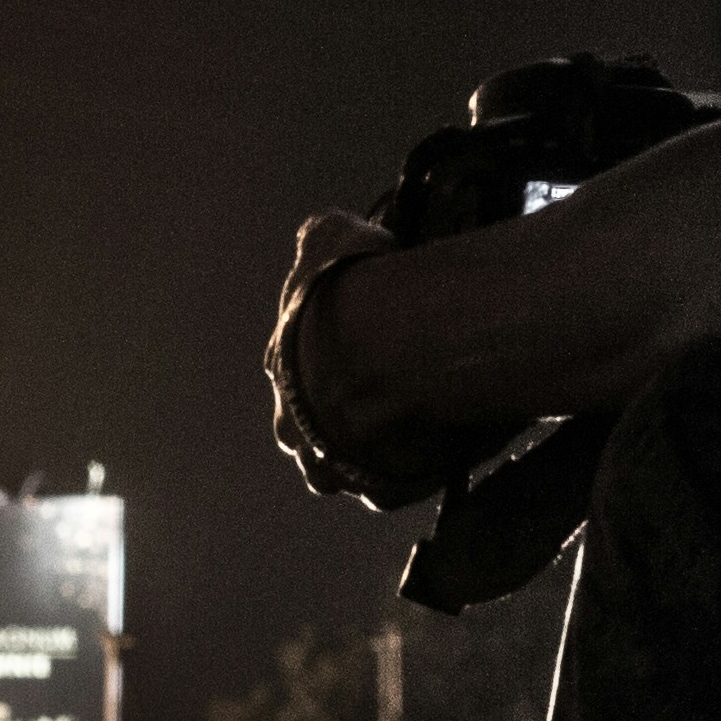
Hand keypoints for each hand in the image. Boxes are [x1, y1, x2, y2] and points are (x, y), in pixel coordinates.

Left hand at [267, 212, 437, 505]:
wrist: (393, 352)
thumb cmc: (358, 291)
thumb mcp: (332, 236)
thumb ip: (322, 234)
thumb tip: (324, 228)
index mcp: (284, 366)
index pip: (296, 368)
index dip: (327, 357)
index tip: (361, 346)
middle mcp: (295, 425)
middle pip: (312, 428)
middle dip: (339, 415)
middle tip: (386, 391)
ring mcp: (334, 465)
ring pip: (345, 469)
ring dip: (369, 454)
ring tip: (413, 428)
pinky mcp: (379, 491)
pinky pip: (393, 489)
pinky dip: (411, 474)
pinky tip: (436, 449)